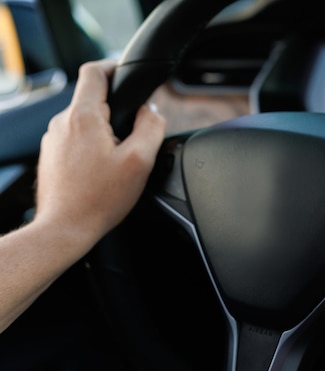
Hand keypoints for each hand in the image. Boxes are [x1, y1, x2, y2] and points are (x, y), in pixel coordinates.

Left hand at [34, 59, 165, 247]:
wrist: (65, 228)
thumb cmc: (100, 198)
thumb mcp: (139, 160)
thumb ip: (151, 127)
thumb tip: (151, 111)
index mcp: (83, 117)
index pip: (94, 71)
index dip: (114, 66)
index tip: (128, 75)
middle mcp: (62, 123)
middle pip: (92, 99)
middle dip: (116, 111)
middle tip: (134, 135)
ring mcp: (53, 140)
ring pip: (85, 122)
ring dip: (105, 132)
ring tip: (119, 160)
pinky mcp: (51, 156)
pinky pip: (76, 140)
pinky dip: (93, 147)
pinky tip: (103, 171)